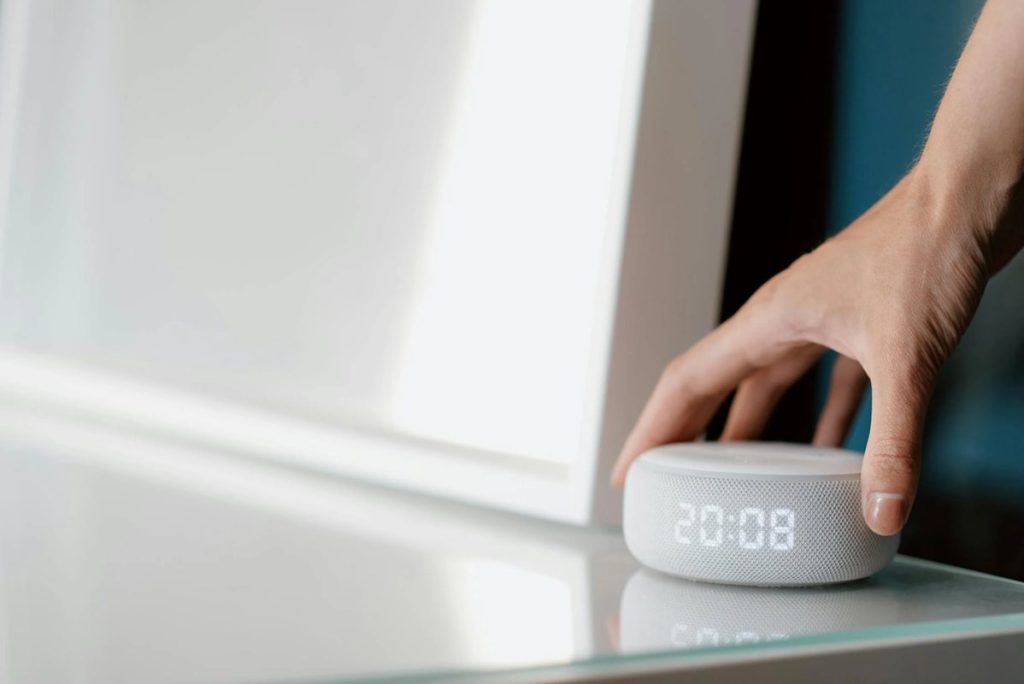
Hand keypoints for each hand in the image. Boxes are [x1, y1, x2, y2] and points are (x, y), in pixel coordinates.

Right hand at [610, 168, 994, 534]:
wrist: (971, 194)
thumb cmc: (926, 248)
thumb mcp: (905, 355)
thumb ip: (893, 441)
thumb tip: (881, 510)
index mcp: (768, 322)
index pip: (687, 383)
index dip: (651, 430)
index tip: (630, 470)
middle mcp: (781, 322)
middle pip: (714, 387)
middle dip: (684, 436)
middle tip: (665, 481)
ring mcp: (818, 322)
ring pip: (763, 386)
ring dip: (744, 430)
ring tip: (732, 475)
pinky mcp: (858, 327)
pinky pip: (822, 384)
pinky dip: (817, 420)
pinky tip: (826, 449)